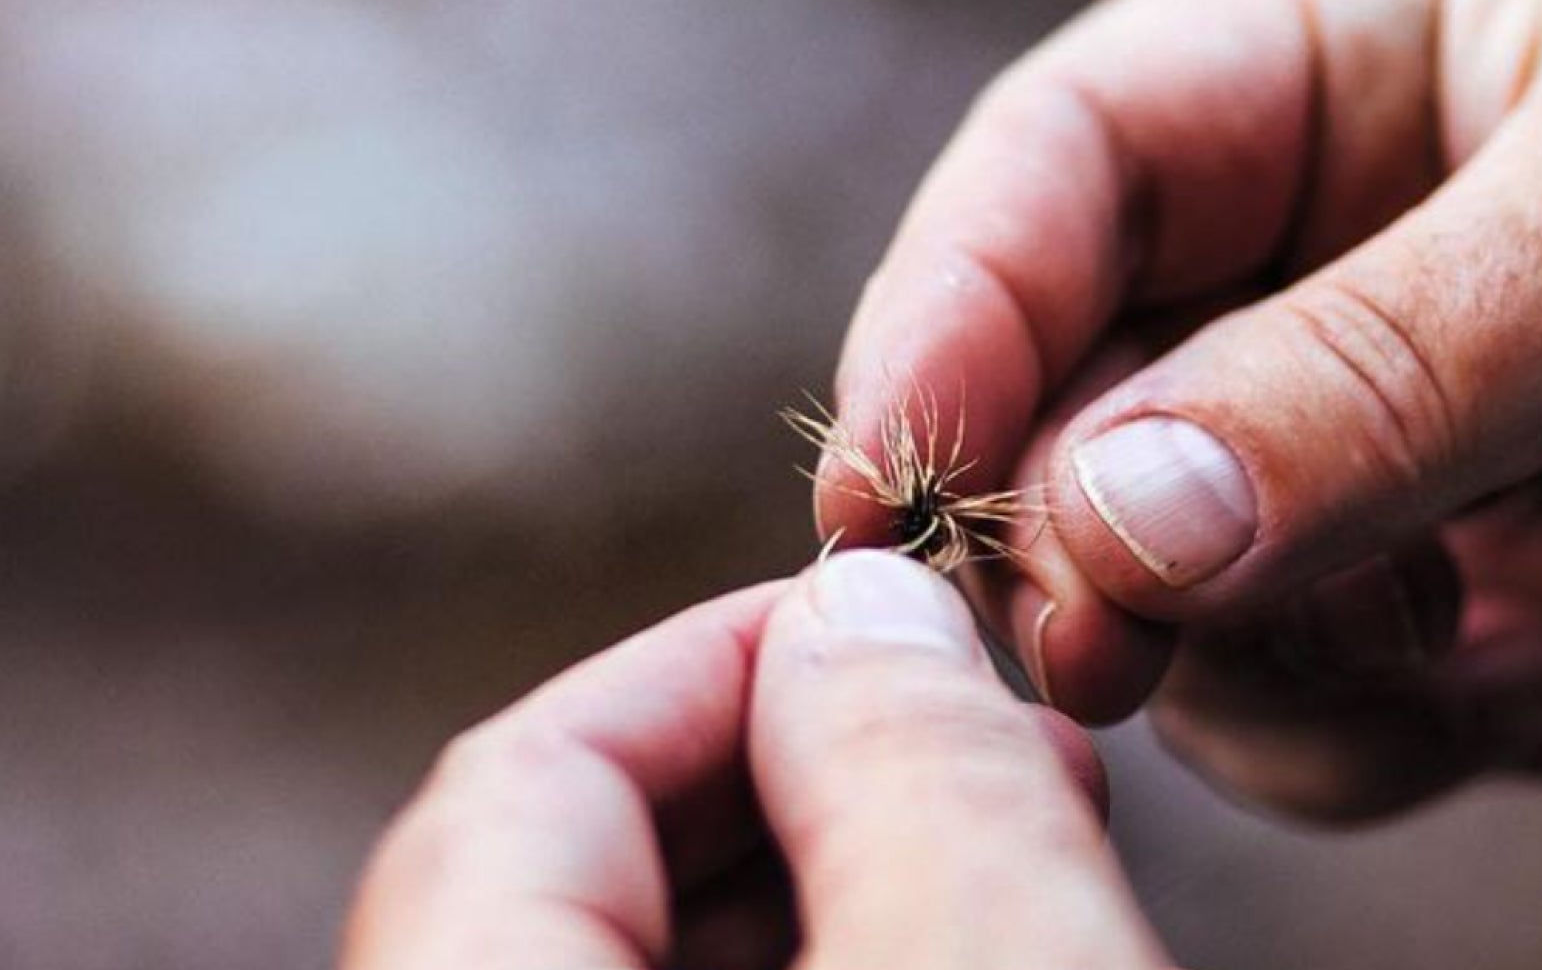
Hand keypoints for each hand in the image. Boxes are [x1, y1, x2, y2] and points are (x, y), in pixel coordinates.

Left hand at [342, 552, 1168, 969]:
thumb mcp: (992, 968)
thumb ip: (906, 762)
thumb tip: (850, 607)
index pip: (515, 787)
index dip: (715, 660)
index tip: (890, 617)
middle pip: (565, 883)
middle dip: (798, 772)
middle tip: (992, 729)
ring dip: (835, 883)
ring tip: (1027, 833)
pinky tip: (978, 946)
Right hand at [819, 0, 1541, 813]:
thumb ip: (1376, 374)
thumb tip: (1098, 528)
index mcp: (1381, 43)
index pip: (1082, 153)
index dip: (955, 302)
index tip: (882, 484)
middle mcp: (1363, 240)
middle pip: (1087, 375)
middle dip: (1065, 510)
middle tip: (1071, 642)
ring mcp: (1421, 440)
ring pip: (1176, 562)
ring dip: (1230, 638)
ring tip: (1433, 639)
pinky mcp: (1493, 614)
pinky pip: (1311, 694)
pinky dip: (1351, 725)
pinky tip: (1516, 676)